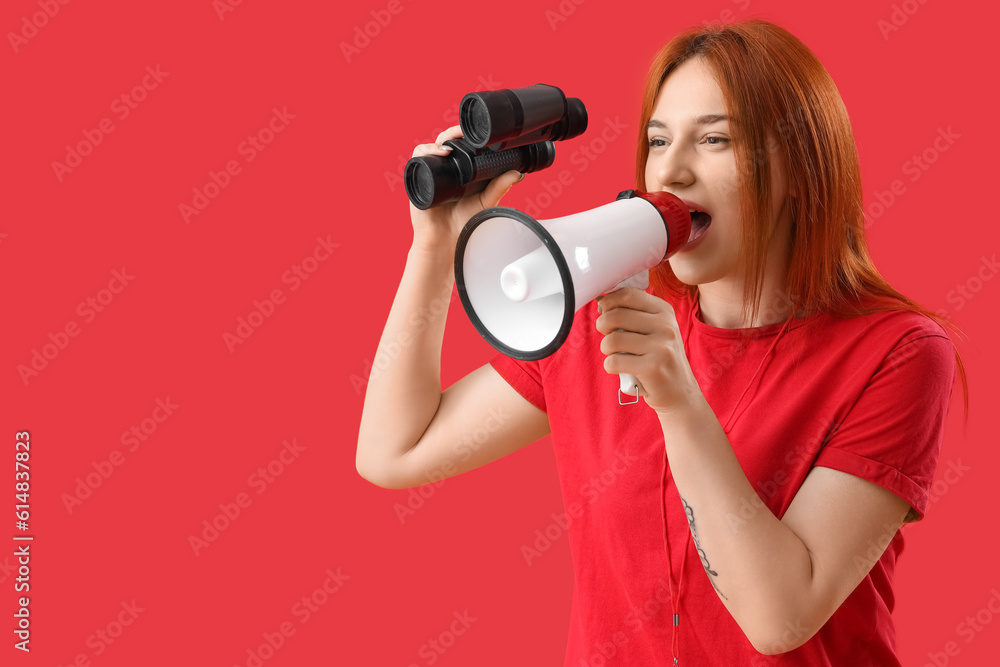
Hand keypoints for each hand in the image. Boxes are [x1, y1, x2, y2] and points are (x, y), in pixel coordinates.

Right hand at [409, 125, 523, 255]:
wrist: (445, 240)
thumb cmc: (465, 223)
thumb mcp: (486, 201)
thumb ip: (500, 186)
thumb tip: (518, 173)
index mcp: (462, 170)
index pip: (462, 145)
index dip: (467, 135)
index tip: (478, 132)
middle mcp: (446, 168)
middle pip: (447, 141)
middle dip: (455, 132)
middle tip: (466, 133)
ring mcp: (431, 172)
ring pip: (433, 145)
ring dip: (442, 139)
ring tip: (453, 144)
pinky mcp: (419, 177)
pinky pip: (419, 157)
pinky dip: (427, 150)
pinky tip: (441, 153)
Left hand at [595, 287, 702, 414]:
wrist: (680, 393)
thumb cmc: (659, 359)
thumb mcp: (655, 330)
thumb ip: (633, 314)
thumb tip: (602, 301)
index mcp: (665, 311)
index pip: (628, 295)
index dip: (608, 301)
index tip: (604, 311)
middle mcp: (666, 326)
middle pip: (615, 316)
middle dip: (602, 326)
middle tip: (608, 337)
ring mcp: (661, 347)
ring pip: (611, 340)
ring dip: (606, 349)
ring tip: (616, 355)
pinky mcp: (652, 368)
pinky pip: (614, 361)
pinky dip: (610, 366)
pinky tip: (621, 369)